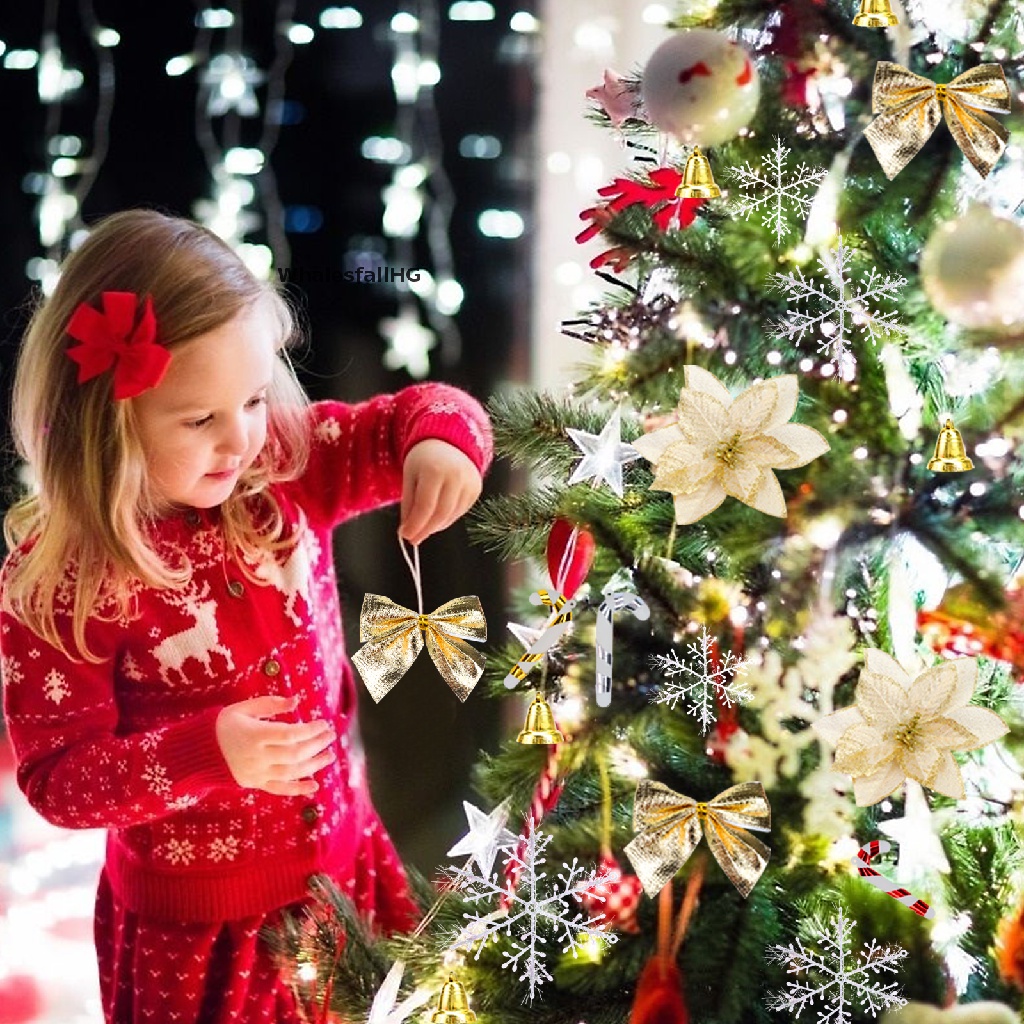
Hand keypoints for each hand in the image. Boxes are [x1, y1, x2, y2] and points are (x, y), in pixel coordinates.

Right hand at [215, 695, 335, 796]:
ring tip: (329, 755)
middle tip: (331, 736)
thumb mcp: (243, 708)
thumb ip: (271, 704)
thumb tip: (296, 700)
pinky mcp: (255, 784)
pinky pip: (280, 789)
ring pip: (291, 772)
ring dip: (314, 764)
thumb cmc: (224, 725)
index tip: (324, 723)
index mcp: (255, 735)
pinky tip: (314, 785)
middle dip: (317, 745)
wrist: (199, 752)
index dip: (310, 730)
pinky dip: (298, 789)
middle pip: (295, 754)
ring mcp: (257, 773)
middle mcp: (258, 757)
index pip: (290, 735)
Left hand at [399, 439, 482, 544]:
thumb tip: (408, 532)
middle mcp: (456, 476)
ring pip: (451, 516)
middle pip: (440, 514)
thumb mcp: (409, 477)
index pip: (425, 506)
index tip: (406, 536)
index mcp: (435, 470)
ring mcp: (469, 483)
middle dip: (425, 530)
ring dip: (435, 526)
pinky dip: (447, 519)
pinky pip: (460, 511)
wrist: (448, 443)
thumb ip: (408, 504)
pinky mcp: (476, 489)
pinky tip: (437, 516)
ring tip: (424, 526)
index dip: (415, 525)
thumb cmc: (424, 460)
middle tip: (413, 538)